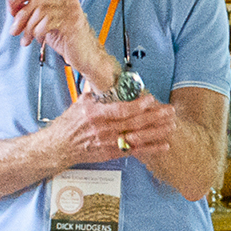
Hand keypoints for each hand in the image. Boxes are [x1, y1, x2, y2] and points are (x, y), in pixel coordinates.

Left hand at [6, 0, 119, 89]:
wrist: (86, 57)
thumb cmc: (66, 40)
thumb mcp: (46, 23)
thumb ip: (33, 13)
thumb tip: (13, 7)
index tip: (10, 9)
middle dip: (21, 15)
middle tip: (14, 30)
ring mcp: (72, 9)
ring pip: (40, 11)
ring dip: (28, 27)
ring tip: (25, 40)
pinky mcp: (72, 22)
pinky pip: (47, 22)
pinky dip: (37, 32)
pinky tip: (37, 41)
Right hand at [40, 92, 176, 167]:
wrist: (59, 146)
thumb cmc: (70, 124)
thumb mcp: (81, 102)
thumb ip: (97, 92)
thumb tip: (106, 78)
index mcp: (95, 114)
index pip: (120, 110)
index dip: (137, 105)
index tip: (150, 99)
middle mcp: (103, 129)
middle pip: (133, 123)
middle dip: (154, 117)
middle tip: (169, 111)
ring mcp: (108, 143)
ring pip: (137, 138)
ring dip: (156, 132)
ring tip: (171, 126)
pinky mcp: (112, 153)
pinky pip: (134, 151)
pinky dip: (151, 149)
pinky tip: (164, 145)